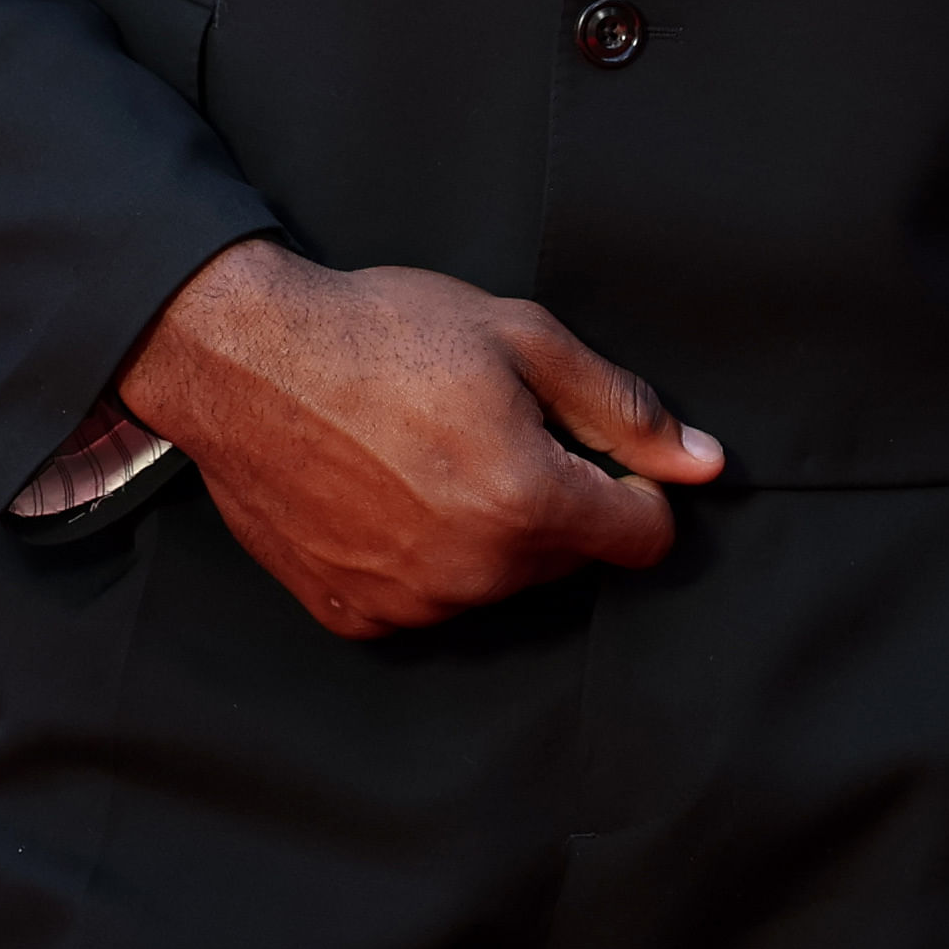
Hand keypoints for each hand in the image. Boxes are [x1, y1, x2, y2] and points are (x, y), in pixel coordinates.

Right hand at [113, 237, 724, 636]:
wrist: (244, 360)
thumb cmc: (382, 334)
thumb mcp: (522, 339)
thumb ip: (622, 410)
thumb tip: (704, 462)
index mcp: (527, 503)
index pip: (642, 537)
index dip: (633, 487)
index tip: (591, 449)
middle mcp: (473, 573)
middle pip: (570, 560)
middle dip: (556, 502)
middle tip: (491, 431)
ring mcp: (408, 603)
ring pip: (498, 583)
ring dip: (488, 534)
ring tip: (429, 456)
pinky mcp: (354, 614)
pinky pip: (427, 600)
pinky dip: (423, 559)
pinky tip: (386, 494)